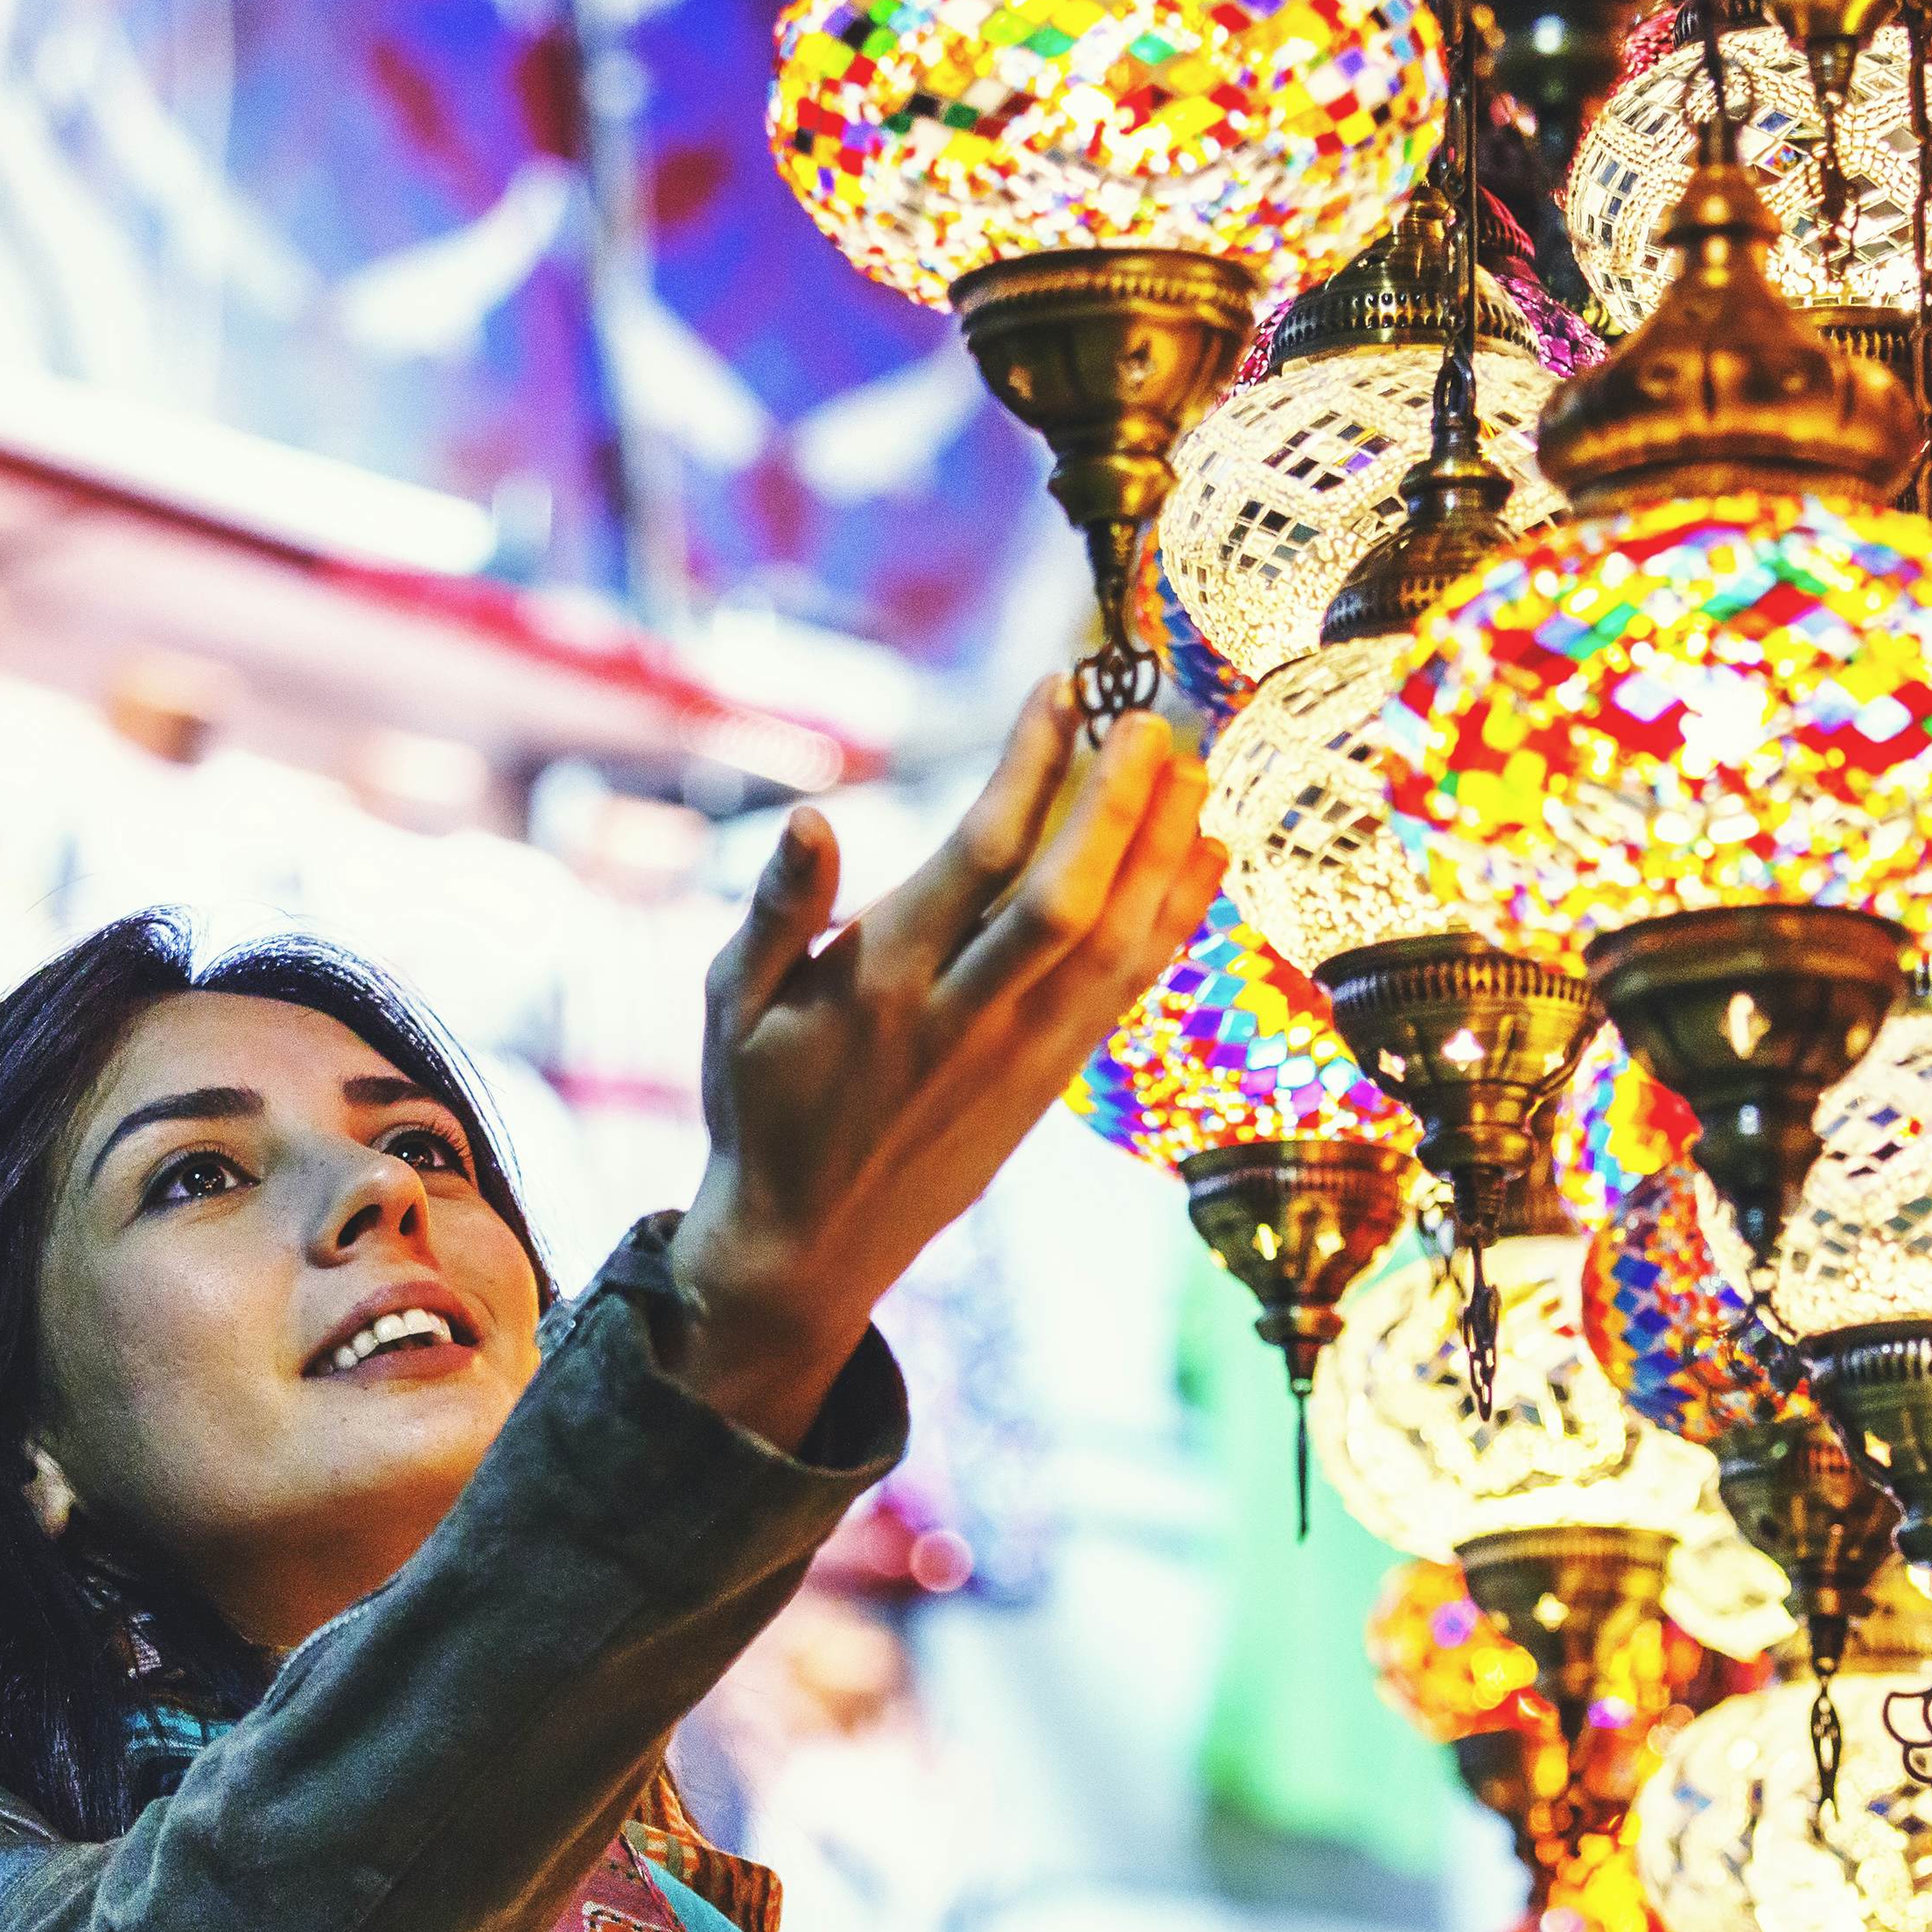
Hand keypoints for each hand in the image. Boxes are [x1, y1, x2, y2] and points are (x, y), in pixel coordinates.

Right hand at [668, 679, 1223, 1445]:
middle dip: (1121, 802)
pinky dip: (1173, 920)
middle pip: (1069, 898)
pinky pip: (1127, 991)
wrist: (808, 1243)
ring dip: (1164, 853)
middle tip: (1155, 716)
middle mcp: (963, 1018)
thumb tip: (814, 819)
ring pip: (1115, 946)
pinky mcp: (1050, 1084)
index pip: (978, 854)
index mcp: (881, 981)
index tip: (1062, 688)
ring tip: (1195, 767)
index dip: (1030, 764)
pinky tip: (1202, 858)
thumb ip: (775, 910)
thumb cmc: (761, 1103)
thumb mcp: (729, 1004)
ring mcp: (1019, 1057)